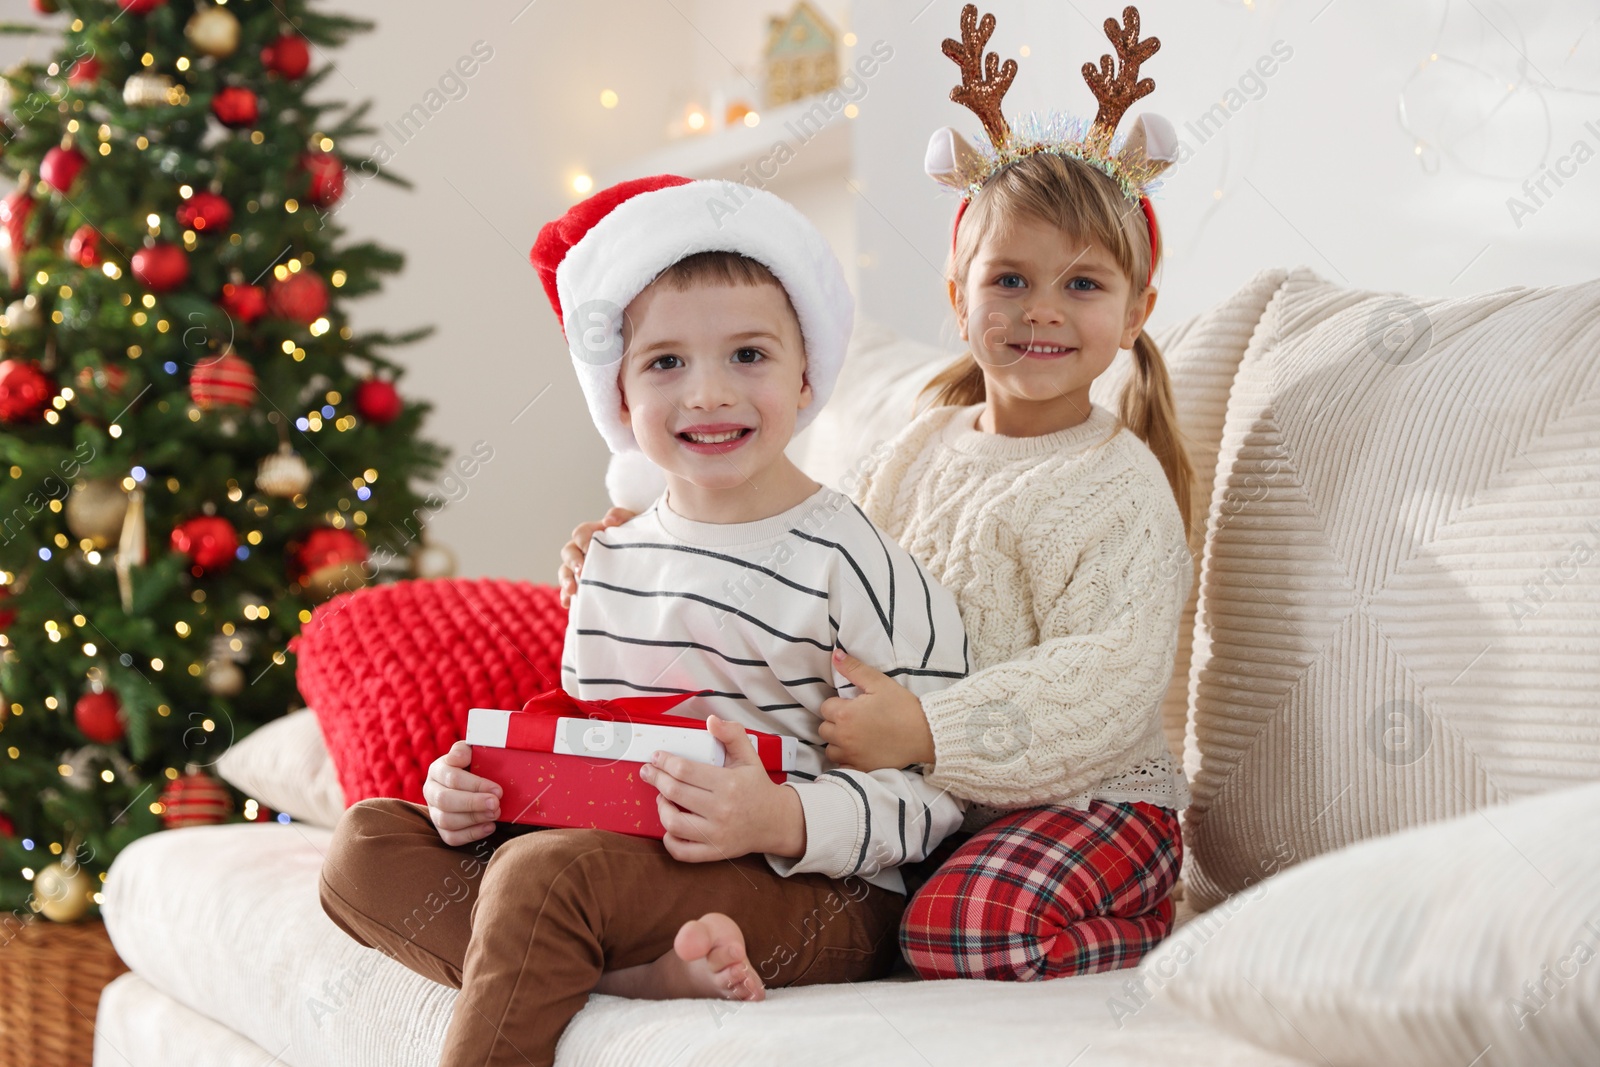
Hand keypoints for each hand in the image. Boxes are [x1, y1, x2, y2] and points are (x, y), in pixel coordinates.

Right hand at [422, 741, 502, 845]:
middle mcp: (431, 792)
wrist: (475, 783)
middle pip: (445, 801)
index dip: (475, 785)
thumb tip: (458, 757)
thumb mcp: (472, 752)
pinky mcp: (442, 830)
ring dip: (474, 819)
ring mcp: (434, 812)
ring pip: (446, 821)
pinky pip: (451, 838)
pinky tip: (489, 827)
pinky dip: (471, 834)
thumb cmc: (476, 765)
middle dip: (473, 804)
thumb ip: (464, 750)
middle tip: (496, 804)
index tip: (498, 790)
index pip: (452, 778)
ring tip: (495, 814)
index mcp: (437, 770)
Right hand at [558, 507, 636, 608]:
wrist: (645, 554)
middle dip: (573, 563)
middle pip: (568, 552)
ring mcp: (581, 567)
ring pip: (565, 571)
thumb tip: (609, 521)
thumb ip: (621, 516)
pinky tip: (567, 604)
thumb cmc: (636, 534)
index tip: (589, 549)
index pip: (580, 533)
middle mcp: (582, 550)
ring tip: (572, 590)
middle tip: (581, 572)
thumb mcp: (633, 522)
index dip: (583, 540)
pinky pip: (570, 589)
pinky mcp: (584, 584)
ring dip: (566, 580)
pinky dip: (566, 595)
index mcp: (592, 533)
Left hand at [640, 714, 804, 862]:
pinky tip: (669, 826)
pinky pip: (683, 851)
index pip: (685, 770)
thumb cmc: (757, 787)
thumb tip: (711, 721)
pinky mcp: (715, 851)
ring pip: (674, 823)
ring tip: (661, 798)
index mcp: (729, 783)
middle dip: (655, 779)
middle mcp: (722, 810)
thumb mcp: (750, 756)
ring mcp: (717, 833)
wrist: (776, 821)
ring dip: (661, 808)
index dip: (665, 761)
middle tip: (648, 772)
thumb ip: (732, 734)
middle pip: (675, 792)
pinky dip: (669, 840)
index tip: (657, 757)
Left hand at [817, 648, 935, 770]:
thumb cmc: (902, 706)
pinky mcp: (861, 768)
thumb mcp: (879, 682)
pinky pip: (842, 766)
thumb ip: (854, 669)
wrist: (925, 734)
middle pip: (824, 729)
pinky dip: (846, 760)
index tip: (852, 704)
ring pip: (830, 749)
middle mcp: (843, 737)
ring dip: (837, 742)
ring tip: (855, 735)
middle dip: (835, 723)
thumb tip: (835, 654)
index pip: (826, 707)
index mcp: (845, 714)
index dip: (838, 704)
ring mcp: (851, 755)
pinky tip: (858, 751)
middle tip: (854, 718)